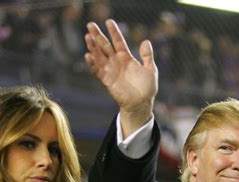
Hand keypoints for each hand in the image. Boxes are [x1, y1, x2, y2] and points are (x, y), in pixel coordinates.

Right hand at [85, 19, 157, 136]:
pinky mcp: (107, 80)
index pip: (118, 42)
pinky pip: (98, 71)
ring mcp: (111, 71)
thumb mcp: (150, 69)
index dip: (114, 32)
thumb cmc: (147, 88)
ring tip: (87, 36)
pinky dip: (93, 64)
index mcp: (126, 58)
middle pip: (105, 46)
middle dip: (98, 36)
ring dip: (93, 47)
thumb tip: (146, 41)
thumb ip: (147, 56)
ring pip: (99, 56)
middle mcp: (117, 62)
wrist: (141, 103)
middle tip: (90, 25)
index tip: (109, 21)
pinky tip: (88, 55)